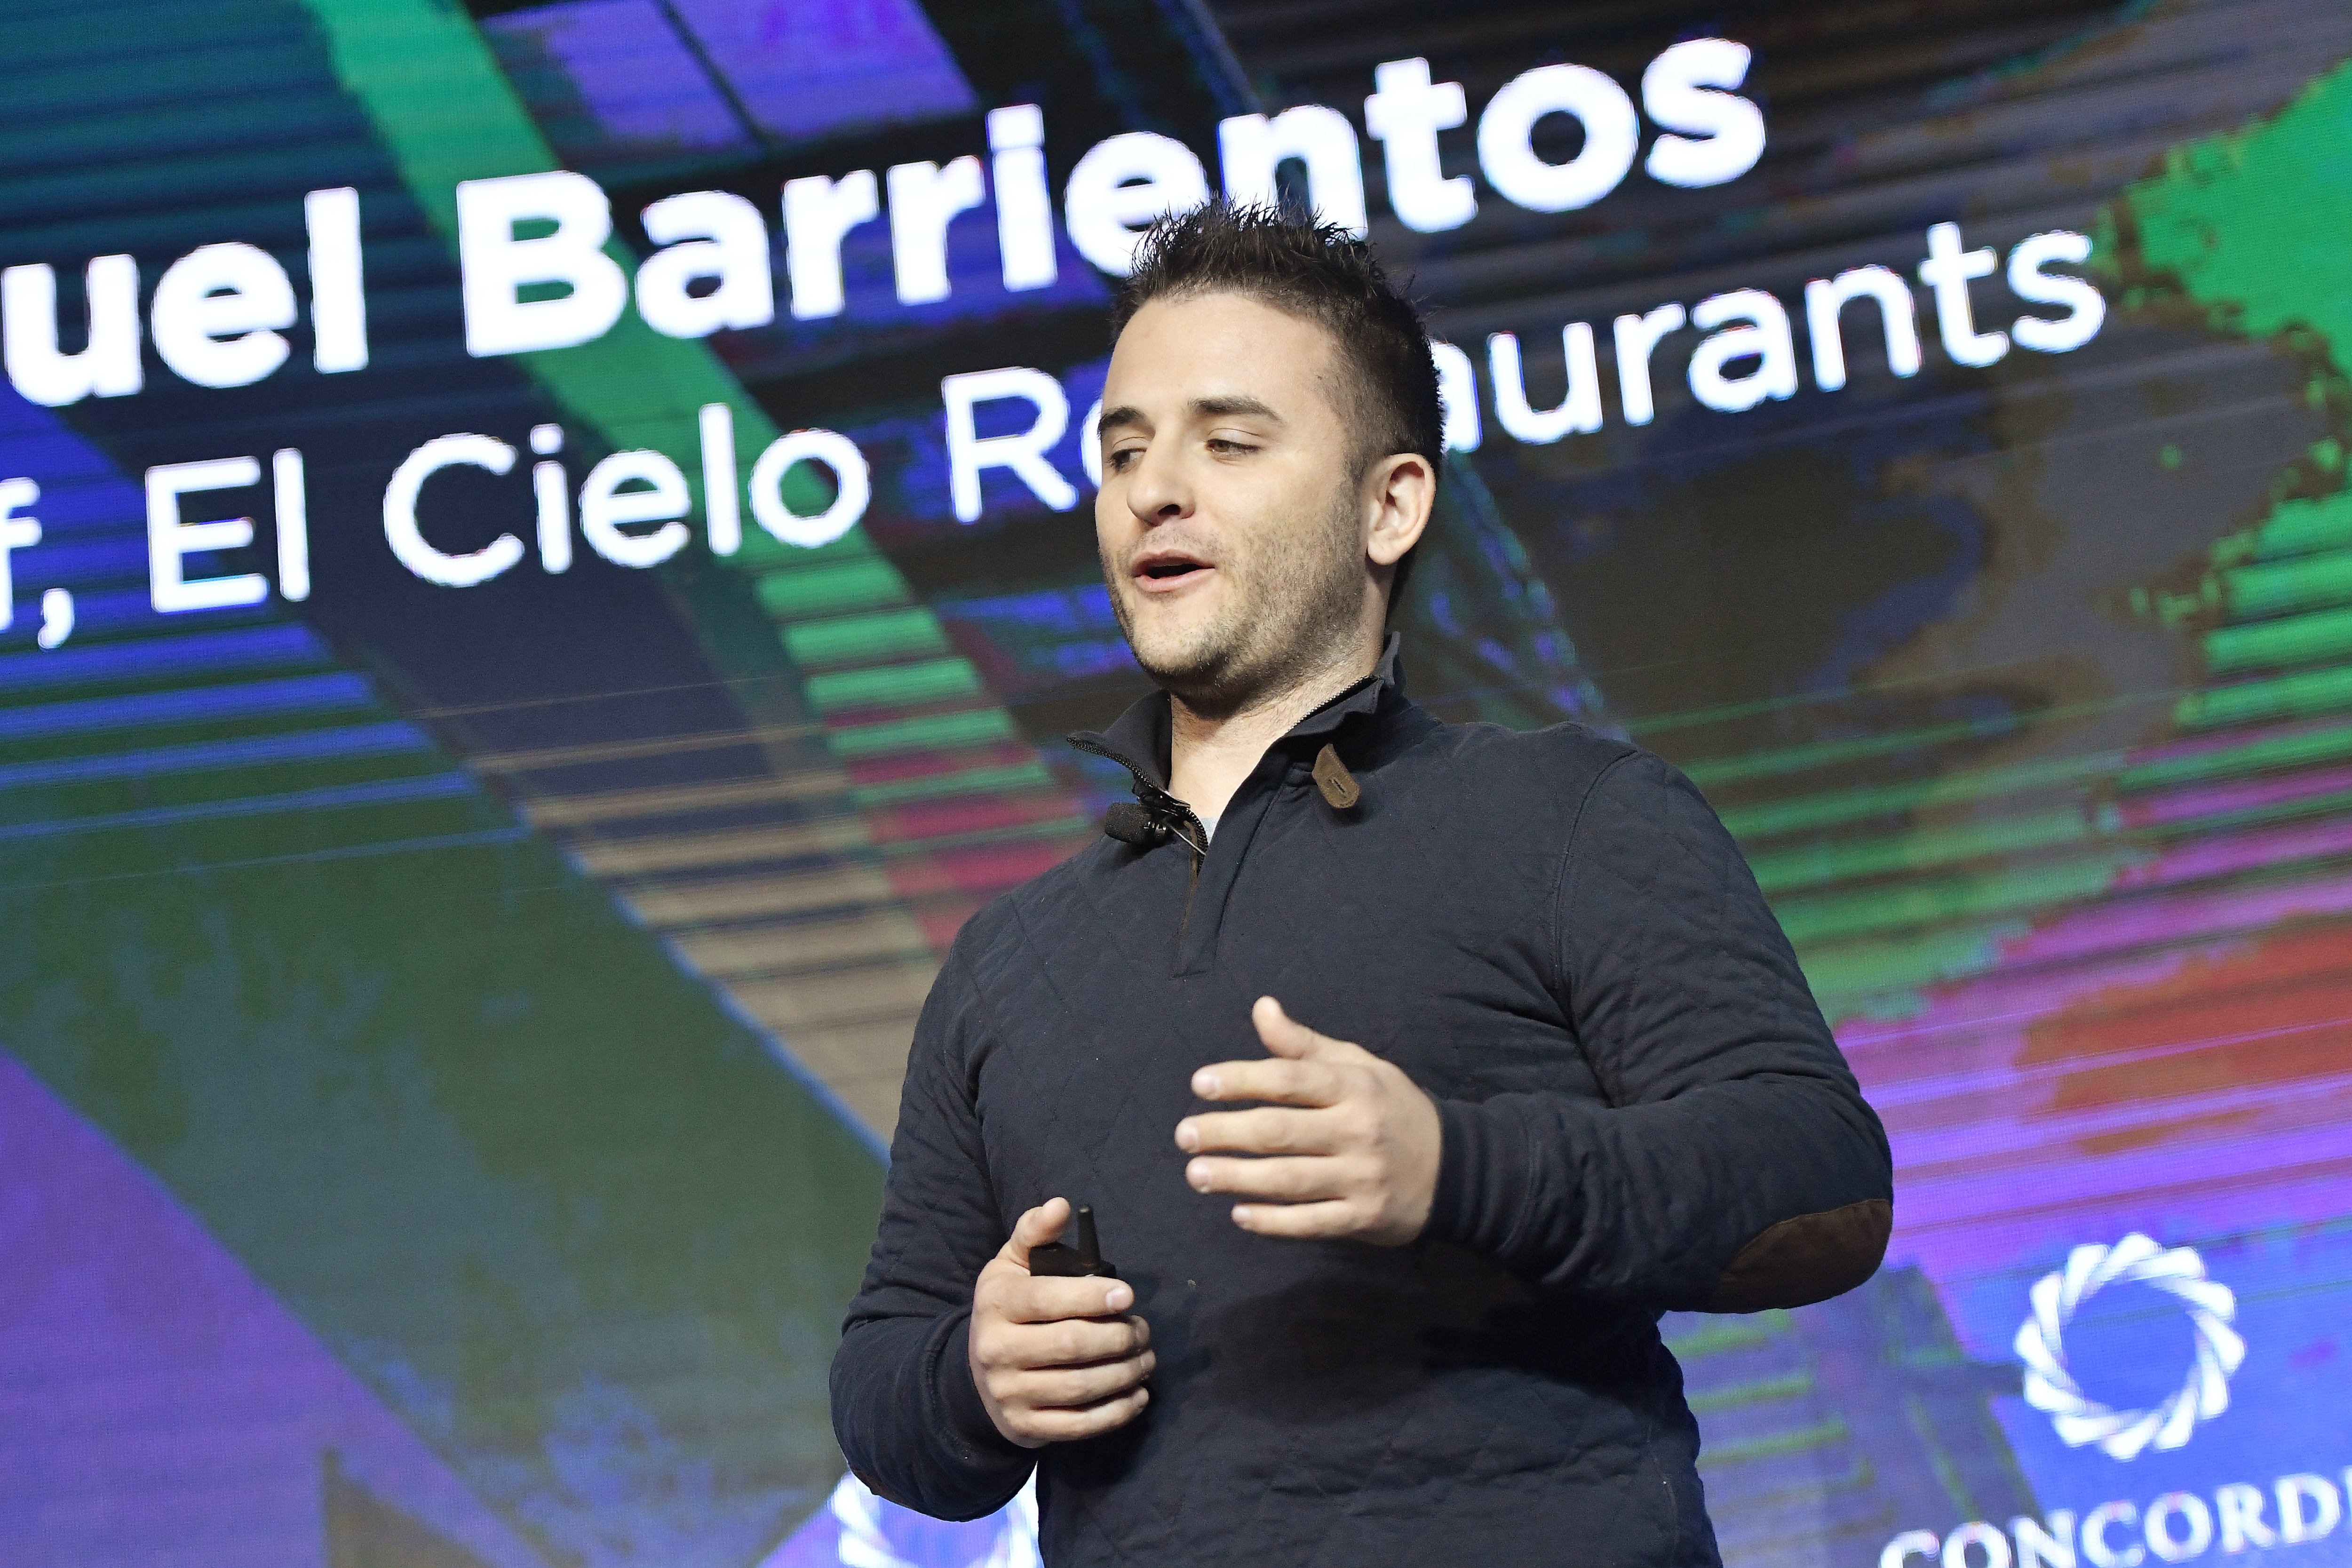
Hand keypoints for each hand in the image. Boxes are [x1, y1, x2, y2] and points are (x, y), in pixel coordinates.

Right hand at [968, 1198, 1153, 1447]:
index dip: (1094, 1298)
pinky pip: (1079, 1425)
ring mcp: (1009, 1394)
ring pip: (1080, 1387)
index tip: (1128, 1297)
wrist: (977, 1372)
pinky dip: (1117, 1412)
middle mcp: (996, 1351)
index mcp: (996, 1304)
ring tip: (1146, 1359)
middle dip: (1119, 1337)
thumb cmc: (1010, 1307)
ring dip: (1125, 1374)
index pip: (1048, 1300)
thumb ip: (1034, 1232)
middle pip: (1072, 1345)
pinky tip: (1138, 1395)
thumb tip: (1060, 1205)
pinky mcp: (1025, 1428)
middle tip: (1144, 1331)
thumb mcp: (1011, 1264)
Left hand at [1175, 996, 1441, 1243]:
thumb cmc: (1391, 1107)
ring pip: (1289, 1180)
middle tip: (1184, 1136)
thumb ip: (1303, 1045)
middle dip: (1225, 1134)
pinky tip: (1240, 1214)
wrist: (1455, 1168)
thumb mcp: (1358, 1065)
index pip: (1289, 1080)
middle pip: (1280, 1132)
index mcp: (1354, 1086)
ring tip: (1197, 1175)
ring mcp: (1361, 1177)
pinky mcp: (1364, 1218)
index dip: (1241, 1080)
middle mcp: (1357, 1130)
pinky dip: (1272, 1221)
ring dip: (1237, 1178)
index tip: (1200, 1084)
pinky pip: (1310, 1222)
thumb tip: (1261, 1008)